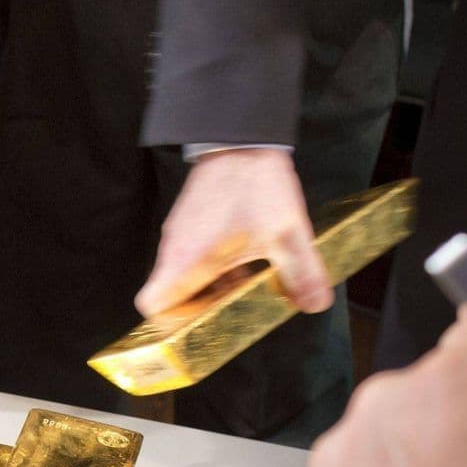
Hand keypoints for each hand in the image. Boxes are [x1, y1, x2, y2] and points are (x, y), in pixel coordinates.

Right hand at [135, 149, 330, 315]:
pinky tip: (242, 265)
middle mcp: (175, 248)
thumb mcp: (286, 235)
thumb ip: (302, 273)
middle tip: (226, 315)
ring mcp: (180, 233)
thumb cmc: (254, 184)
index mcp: (187, 259)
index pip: (151, 305)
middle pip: (169, 297)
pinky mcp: (190, 222)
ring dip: (207, 290)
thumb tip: (314, 303)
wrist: (241, 136)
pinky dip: (211, 269)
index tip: (196, 330)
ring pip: (182, 277)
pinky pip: (191, 258)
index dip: (167, 325)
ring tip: (240, 291)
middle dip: (196, 312)